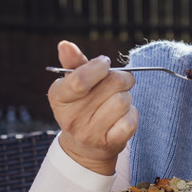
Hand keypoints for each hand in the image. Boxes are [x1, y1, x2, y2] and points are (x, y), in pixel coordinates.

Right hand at [48, 40, 137, 174]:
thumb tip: (65, 44)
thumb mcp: (73, 84)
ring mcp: (89, 133)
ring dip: (127, 97)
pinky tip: (123, 116)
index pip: (80, 80)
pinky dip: (132, 114)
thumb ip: (73, 63)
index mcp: (59, 97)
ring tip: (119, 100)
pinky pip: (130, 120)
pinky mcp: (109, 144)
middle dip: (121, 78)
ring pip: (123, 101)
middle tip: (120, 81)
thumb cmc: (82, 105)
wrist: (85, 146)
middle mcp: (71, 118)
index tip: (105, 63)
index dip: (99, 67)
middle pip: (112, 84)